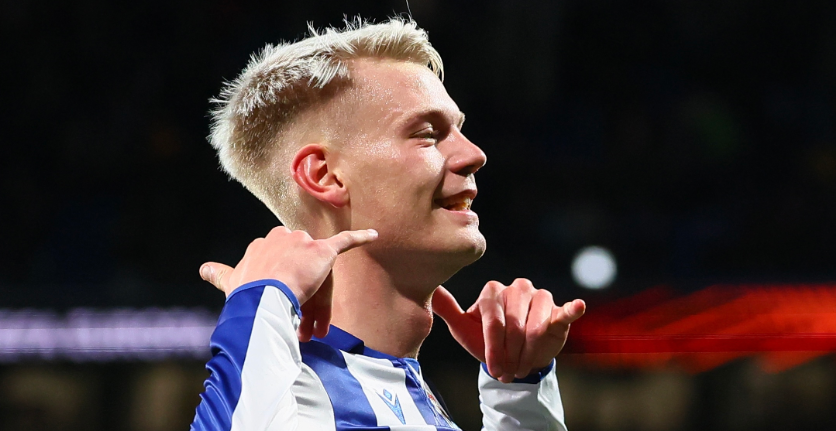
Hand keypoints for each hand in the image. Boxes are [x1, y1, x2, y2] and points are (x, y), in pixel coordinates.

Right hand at [199, 226, 377, 341]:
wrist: (261, 295)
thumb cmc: (246, 292)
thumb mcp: (231, 281)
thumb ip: (220, 274)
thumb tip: (203, 268)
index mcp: (264, 244)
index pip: (281, 264)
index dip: (284, 287)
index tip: (283, 307)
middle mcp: (283, 237)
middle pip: (300, 268)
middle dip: (302, 298)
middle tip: (303, 328)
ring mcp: (303, 243)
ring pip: (317, 272)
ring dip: (318, 300)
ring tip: (317, 330)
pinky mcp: (323, 250)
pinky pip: (344, 242)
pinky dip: (360, 238)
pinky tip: (374, 235)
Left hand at [432, 279, 584, 382]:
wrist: (513, 356)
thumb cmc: (486, 341)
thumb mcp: (464, 328)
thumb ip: (448, 311)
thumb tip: (430, 292)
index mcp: (492, 291)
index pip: (493, 320)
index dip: (494, 347)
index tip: (494, 368)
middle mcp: (516, 288)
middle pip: (514, 324)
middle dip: (510, 352)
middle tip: (509, 370)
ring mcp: (538, 297)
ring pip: (536, 323)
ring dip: (530, 349)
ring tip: (525, 363)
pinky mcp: (557, 310)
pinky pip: (564, 309)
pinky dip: (571, 309)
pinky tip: (576, 307)